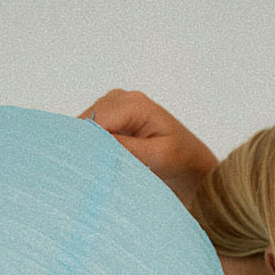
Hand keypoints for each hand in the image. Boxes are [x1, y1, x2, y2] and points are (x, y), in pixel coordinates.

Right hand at [79, 89, 217, 207]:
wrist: (192, 165)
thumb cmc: (181, 160)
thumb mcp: (158, 157)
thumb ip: (127, 148)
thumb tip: (95, 143)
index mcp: (134, 104)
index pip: (95, 120)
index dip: (83, 143)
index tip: (81, 168)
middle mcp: (120, 99)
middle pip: (86, 121)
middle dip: (84, 146)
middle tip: (88, 174)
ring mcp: (113, 108)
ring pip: (84, 127)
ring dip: (86, 148)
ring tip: (94, 171)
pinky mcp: (110, 120)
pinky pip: (90, 132)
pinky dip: (90, 148)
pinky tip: (97, 164)